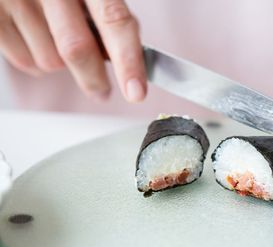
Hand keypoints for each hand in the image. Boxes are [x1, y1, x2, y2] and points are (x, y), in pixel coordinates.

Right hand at [0, 0, 145, 101]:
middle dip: (94, 80)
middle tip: (103, 91)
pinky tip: (38, 40)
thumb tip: (124, 60)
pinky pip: (24, 61)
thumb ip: (109, 16)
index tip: (136, 92)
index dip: (128, 61)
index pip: (114, 21)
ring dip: (62, 65)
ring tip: (58, 41)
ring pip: (50, 61)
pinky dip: (37, 61)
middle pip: (77, 50)